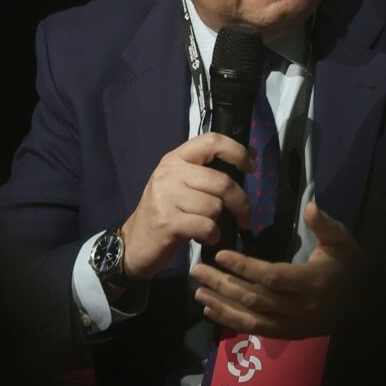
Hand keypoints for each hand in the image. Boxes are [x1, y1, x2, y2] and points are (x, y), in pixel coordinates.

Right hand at [119, 133, 252, 279]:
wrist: (134, 243)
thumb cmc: (165, 212)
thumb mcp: (179, 185)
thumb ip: (205, 173)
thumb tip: (247, 160)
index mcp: (175, 159)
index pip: (211, 141)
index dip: (237, 151)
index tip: (251, 165)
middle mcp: (169, 173)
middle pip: (221, 181)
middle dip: (240, 202)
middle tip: (245, 217)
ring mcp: (166, 197)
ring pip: (215, 206)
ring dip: (218, 222)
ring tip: (207, 227)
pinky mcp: (168, 222)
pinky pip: (207, 226)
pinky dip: (212, 236)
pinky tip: (203, 238)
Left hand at [189, 198, 358, 337]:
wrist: (360, 300)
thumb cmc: (348, 265)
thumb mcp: (342, 241)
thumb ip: (324, 225)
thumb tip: (310, 205)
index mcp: (312, 282)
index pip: (272, 277)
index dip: (245, 267)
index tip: (220, 255)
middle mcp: (300, 307)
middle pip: (255, 298)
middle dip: (224, 284)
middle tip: (198, 269)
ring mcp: (293, 325)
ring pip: (251, 318)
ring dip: (222, 304)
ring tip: (198, 289)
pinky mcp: (287, 334)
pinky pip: (255, 330)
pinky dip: (231, 321)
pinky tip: (211, 309)